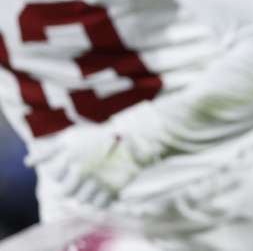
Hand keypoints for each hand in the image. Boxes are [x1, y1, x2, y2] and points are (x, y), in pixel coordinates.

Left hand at [25, 101, 166, 207]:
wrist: (135, 139)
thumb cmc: (99, 137)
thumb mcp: (72, 137)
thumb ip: (48, 151)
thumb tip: (27, 162)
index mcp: (70, 156)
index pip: (54, 176)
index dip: (63, 171)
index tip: (73, 164)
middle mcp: (82, 170)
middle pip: (66, 192)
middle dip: (72, 186)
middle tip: (83, 177)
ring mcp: (97, 181)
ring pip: (81, 201)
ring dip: (86, 194)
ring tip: (94, 183)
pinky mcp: (112, 189)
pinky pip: (99, 205)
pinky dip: (101, 200)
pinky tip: (105, 188)